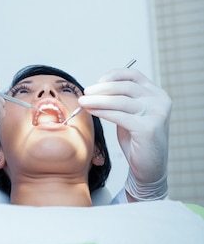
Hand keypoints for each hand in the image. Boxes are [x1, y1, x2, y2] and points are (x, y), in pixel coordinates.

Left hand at [79, 67, 170, 199]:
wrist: (149, 168)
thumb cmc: (137, 140)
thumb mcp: (131, 113)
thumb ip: (121, 98)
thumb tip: (96, 87)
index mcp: (157, 94)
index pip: (133, 75)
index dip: (112, 76)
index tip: (97, 82)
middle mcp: (160, 101)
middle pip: (125, 87)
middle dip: (102, 88)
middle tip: (85, 92)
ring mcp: (156, 114)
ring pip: (120, 101)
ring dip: (98, 100)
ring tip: (83, 101)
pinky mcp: (148, 128)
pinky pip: (119, 116)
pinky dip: (102, 112)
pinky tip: (91, 111)